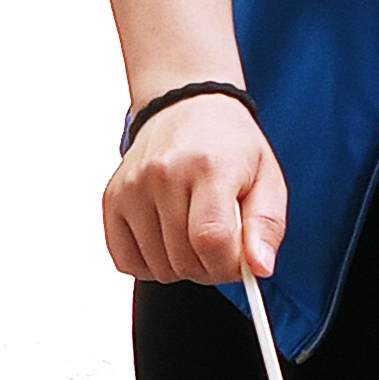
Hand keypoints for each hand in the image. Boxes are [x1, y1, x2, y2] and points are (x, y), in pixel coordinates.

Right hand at [103, 95, 284, 284]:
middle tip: (220, 244)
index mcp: (209, 166)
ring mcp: (131, 188)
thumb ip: (266, 226)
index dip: (228, 265)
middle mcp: (163, 174)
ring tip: (193, 236)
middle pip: (184, 260)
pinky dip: (149, 264)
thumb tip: (260, 269)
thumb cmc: (229, 148)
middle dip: (209, 267)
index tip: (239, 259)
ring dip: (181, 267)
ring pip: (157, 267)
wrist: (185, 110)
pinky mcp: (111, 200)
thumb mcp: (267, 179)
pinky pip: (126, 262)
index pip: (211, 240)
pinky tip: (166, 240)